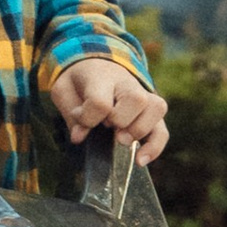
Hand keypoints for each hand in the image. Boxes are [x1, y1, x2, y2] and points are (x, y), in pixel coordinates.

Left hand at [50, 59, 168, 163]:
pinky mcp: (151, 113)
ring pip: (156, 108)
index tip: (79, 119)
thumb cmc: (79, 82)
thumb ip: (71, 113)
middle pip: (136, 100)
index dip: (88, 118)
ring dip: (138, 131)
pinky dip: (154, 147)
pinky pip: (162, 130)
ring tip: (120, 139)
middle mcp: (128, 84)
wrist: (95, 66)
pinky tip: (140, 160)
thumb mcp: (64, 91)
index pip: (101, 102)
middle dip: (119, 121)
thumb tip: (79, 137)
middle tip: (105, 125)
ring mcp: (144, 96)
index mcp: (102, 77)